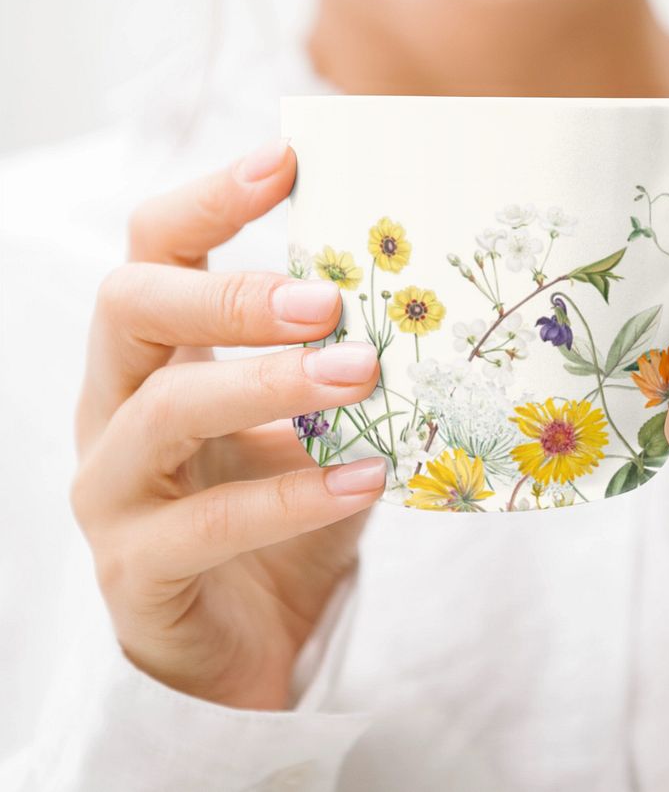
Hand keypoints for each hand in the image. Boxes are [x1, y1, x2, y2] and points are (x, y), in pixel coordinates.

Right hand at [70, 138, 385, 709]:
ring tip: (361, 373)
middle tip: (324, 298)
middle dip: (228, 292)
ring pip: (164, 413)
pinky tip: (366, 478)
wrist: (255, 634)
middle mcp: (111, 406)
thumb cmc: (287, 502)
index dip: (208, 199)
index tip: (283, 160)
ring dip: (269, 384)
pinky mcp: (136, 570)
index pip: (151, 249)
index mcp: (153, 354)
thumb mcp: (317, 416)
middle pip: (129, 307)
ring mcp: (113, 489)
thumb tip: (431, 282)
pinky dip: (292, 495)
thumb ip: (343, 354)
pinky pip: (208, 524)